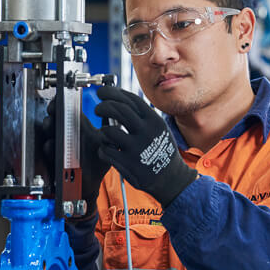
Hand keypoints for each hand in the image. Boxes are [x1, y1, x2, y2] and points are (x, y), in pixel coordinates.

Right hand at [43, 99, 110, 216]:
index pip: (68, 112)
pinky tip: (50, 144)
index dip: (63, 103)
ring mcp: (61, 147)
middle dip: (52, 113)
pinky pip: (50, 154)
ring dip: (48, 128)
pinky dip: (49, 148)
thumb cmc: (98, 162)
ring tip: (50, 123)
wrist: (92, 183)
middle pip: (56, 120)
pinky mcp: (57, 160)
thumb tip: (118, 122)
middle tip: (53, 108)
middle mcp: (68, 136)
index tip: (62, 98)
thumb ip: (110, 132)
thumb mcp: (107, 144)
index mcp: (79, 129)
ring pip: (50, 135)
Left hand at [95, 86, 196, 206]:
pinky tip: (107, 149)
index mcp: (153, 120)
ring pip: (108, 130)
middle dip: (103, 106)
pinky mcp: (127, 163)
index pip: (129, 99)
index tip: (102, 92)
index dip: (112, 93)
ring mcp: (135, 148)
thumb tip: (120, 99)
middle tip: (98, 108)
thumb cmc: (162, 149)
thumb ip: (142, 115)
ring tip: (104, 132)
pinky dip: (103, 148)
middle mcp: (145, 131)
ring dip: (102, 130)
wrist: (171, 177)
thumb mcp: (158, 128)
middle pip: (117, 110)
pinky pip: (105, 150)